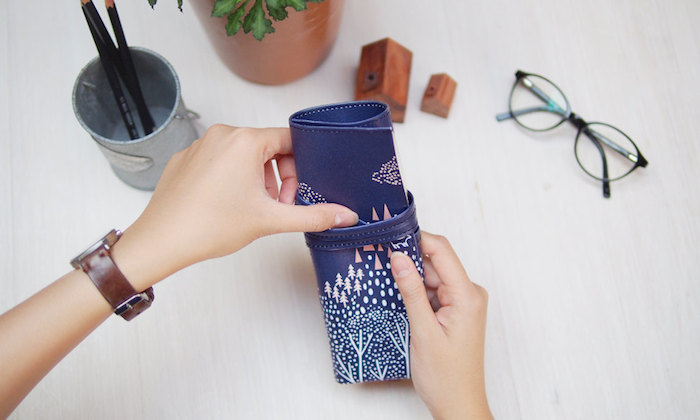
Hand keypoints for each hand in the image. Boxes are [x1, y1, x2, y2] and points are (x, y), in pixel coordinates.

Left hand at [112, 125, 358, 290]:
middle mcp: (222, 135)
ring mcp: (200, 145)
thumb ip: (313, 216)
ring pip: (243, 155)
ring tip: (251, 210)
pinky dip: (231, 179)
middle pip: (267, 148)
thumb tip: (346, 216)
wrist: (161, 241)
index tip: (295, 193)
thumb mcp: (270, 220)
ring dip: (256, 180)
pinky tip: (226, 206)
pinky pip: (219, 160)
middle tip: (275, 207)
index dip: (300, 168)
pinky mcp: (185, 159)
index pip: (289, 140)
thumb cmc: (210, 226)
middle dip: (278, 178)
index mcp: (245, 141)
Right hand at [390, 232, 491, 419]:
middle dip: (408, 259)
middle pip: (436, 261)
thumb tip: (399, 257)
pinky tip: (397, 297)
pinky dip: (416, 292)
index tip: (389, 236)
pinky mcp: (455, 311)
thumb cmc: (445, 377)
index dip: (416, 238)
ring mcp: (463, 302)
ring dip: (410, 278)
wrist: (458, 405)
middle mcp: (469, 294)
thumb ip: (412, 291)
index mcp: (467, 295)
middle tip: (378, 258)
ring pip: (432, 276)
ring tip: (383, 280)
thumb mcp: (423, 332)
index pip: (442, 250)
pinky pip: (433, 291)